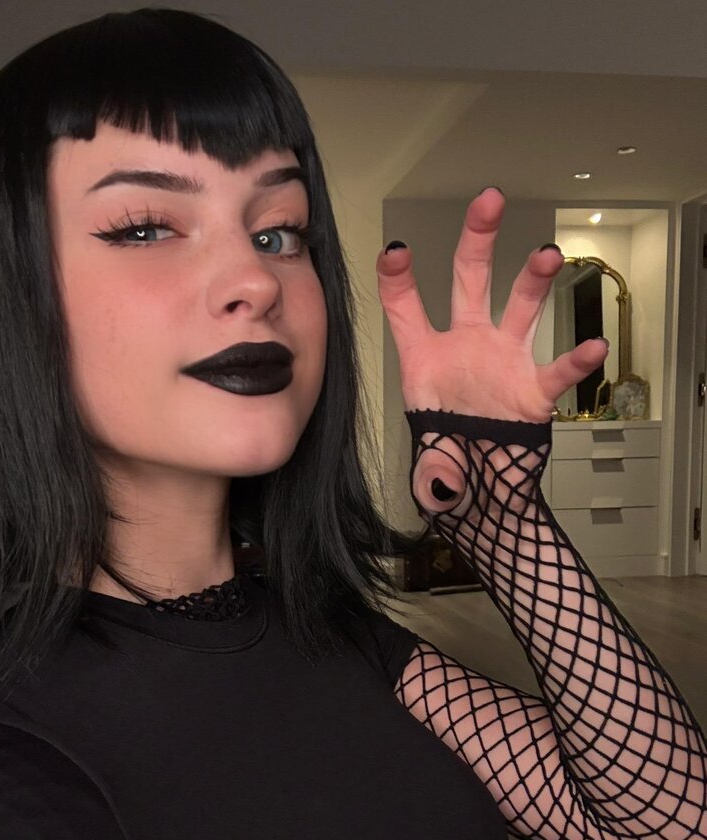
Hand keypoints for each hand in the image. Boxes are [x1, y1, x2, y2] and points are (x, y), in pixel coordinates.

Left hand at [376, 187, 608, 512]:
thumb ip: (433, 469)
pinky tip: (593, 347)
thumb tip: (443, 483)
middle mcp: (466, 345)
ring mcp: (503, 360)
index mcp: (425, 357)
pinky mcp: (533, 389)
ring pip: (520, 307)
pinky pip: (557, 370)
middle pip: (470, 279)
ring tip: (548, 256)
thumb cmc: (449, 458)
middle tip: (488, 201)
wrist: (482, 488)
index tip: (395, 251)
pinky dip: (576, 360)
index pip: (405, 307)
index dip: (397, 277)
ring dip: (533, 280)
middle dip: (477, 239)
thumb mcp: (428, 461)